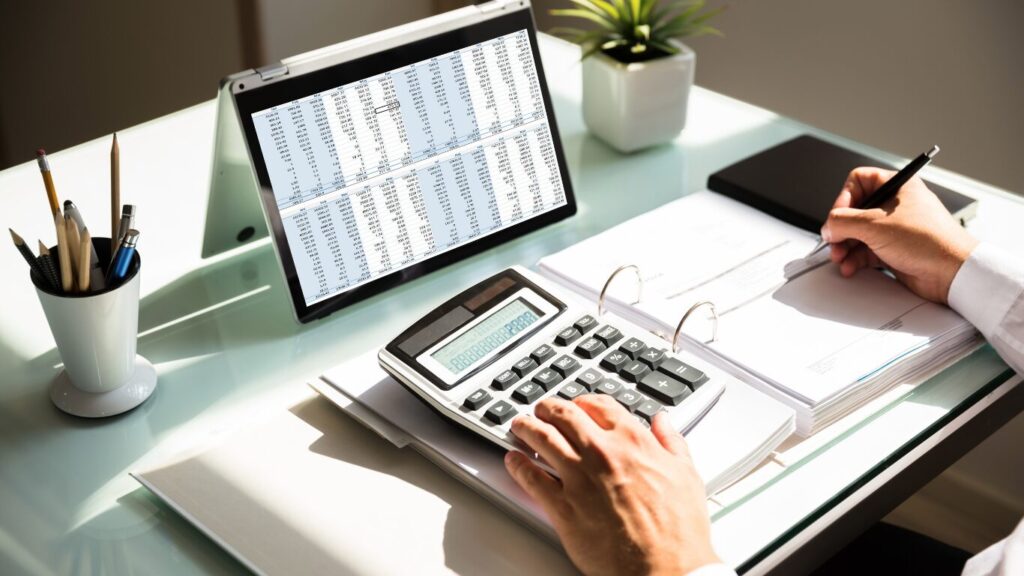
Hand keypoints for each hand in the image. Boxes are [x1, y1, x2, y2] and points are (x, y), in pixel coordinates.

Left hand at [504, 395, 718, 575]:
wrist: (666, 570)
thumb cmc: (678, 531)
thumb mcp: (686, 476)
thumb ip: (671, 442)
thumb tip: (663, 422)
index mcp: (632, 442)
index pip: (598, 405)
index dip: (583, 402)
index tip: (578, 405)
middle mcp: (602, 454)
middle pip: (563, 416)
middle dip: (548, 409)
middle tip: (541, 410)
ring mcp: (578, 479)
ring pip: (542, 439)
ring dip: (527, 428)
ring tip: (520, 426)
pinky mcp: (563, 507)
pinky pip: (531, 478)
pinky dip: (517, 465)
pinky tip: (513, 461)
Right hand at [820, 167, 978, 303]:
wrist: (952, 272)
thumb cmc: (929, 240)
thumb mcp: (875, 225)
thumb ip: (843, 222)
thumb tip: (828, 226)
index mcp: (897, 187)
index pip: (859, 181)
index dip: (844, 198)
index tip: (838, 216)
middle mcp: (895, 205)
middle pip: (854, 211)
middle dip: (841, 229)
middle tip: (834, 241)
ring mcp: (894, 229)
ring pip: (858, 233)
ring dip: (845, 247)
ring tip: (840, 257)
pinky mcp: (894, 250)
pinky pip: (866, 250)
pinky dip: (855, 259)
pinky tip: (850, 267)